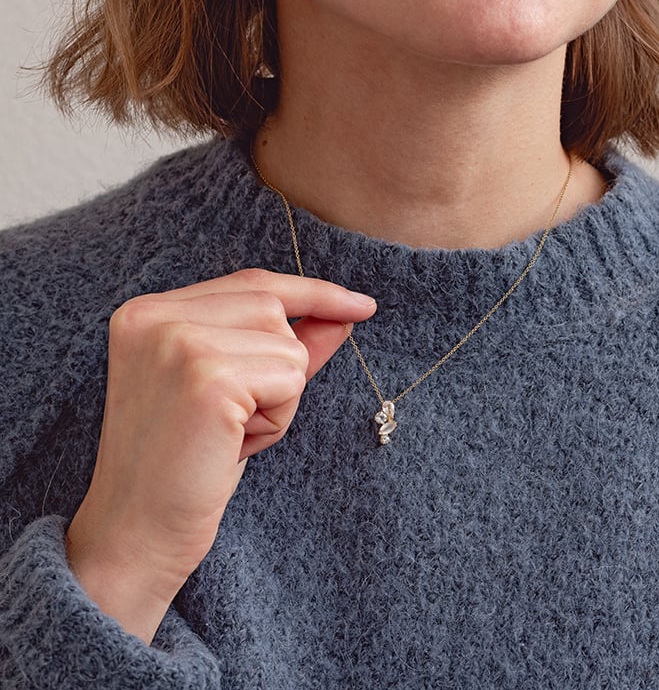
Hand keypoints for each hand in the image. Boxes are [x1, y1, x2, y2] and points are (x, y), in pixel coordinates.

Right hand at [65, 269, 375, 642]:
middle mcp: (154, 316)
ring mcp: (178, 342)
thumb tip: (345, 311)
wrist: (137, 536)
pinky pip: (290, 378)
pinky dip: (279, 417)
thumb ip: (284, 344)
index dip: (311, 292)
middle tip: (235, 420)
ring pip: (288, 345)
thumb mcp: (234, 391)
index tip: (362, 305)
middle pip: (273, 308)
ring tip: (228, 434)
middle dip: (281, 366)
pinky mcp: (207, 376)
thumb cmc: (186, 465)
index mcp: (148, 313)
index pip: (251, 283)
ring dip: (280, 397)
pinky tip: (233, 444)